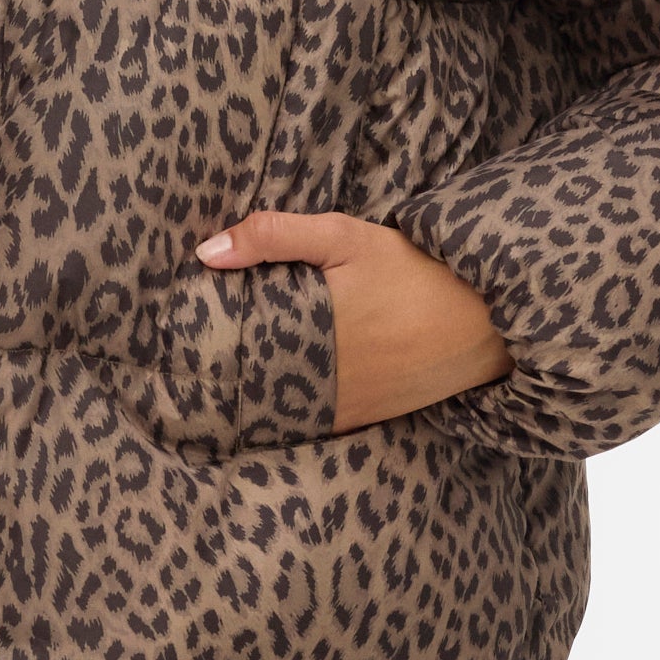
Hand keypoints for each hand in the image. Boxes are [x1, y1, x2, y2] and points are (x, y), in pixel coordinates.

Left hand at [194, 211, 510, 430]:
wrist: (486, 319)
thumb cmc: (415, 270)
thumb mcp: (346, 238)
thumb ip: (275, 236)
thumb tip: (206, 253)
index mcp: (309, 331)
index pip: (234, 349)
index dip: (202, 347)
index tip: (174, 338)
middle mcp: (320, 378)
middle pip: (248, 383)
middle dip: (218, 373)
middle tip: (184, 362)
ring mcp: (341, 407)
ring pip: (273, 409)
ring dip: (248, 396)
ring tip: (215, 382)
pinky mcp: (362, 420)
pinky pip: (308, 423)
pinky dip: (286, 412)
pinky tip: (270, 397)